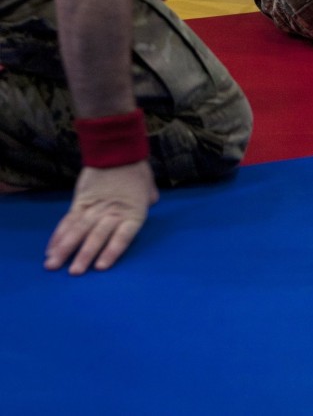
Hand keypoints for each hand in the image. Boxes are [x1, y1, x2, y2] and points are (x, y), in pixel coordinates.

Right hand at [44, 160, 158, 274]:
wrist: (117, 147)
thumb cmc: (136, 168)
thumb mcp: (148, 184)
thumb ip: (148, 197)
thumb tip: (152, 201)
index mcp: (133, 212)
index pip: (122, 237)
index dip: (111, 252)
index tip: (100, 267)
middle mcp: (112, 212)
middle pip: (97, 236)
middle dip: (84, 255)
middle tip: (73, 273)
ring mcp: (94, 207)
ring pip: (78, 230)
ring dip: (65, 248)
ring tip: (53, 264)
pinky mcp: (80, 200)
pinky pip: (69, 220)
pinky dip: (59, 234)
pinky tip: (51, 248)